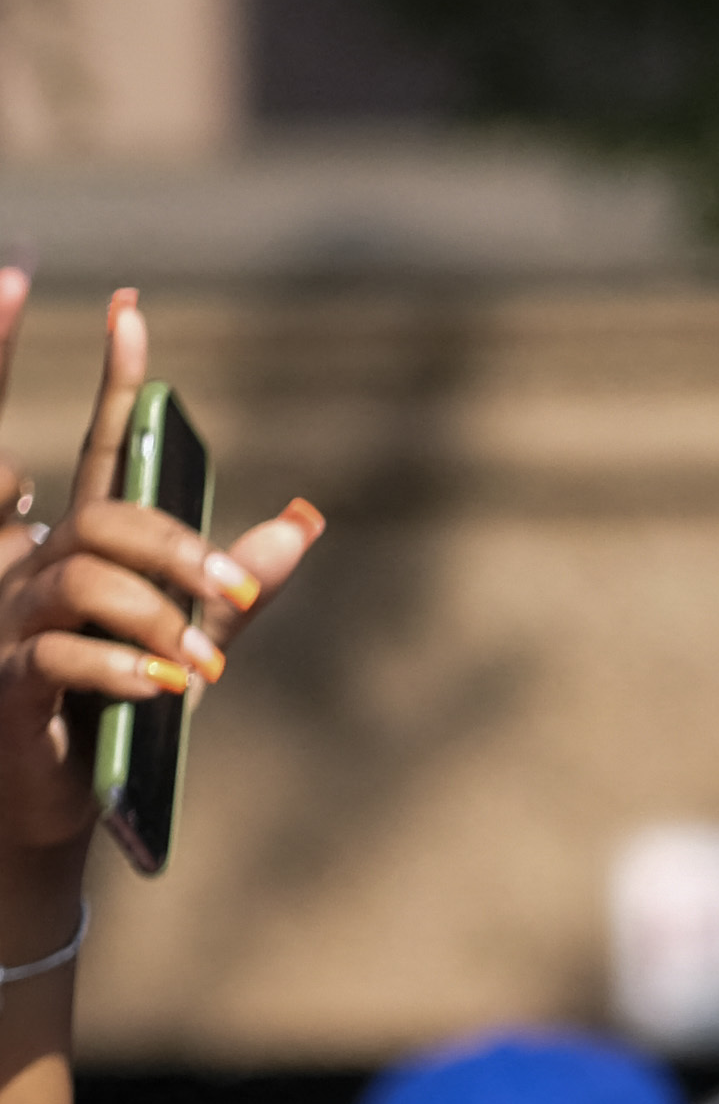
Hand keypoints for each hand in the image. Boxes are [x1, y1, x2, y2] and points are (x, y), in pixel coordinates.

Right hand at [0, 282, 324, 855]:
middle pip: (105, 516)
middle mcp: (36, 565)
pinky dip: (120, 668)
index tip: (130, 308)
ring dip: (158, 616)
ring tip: (205, 665)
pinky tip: (163, 687)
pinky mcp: (12, 679)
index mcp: (81, 545)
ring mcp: (14, 618)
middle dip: (178, 546)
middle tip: (238, 591)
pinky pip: (59, 654)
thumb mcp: (188, 637)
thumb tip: (305, 517)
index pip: (97, 446)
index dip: (108, 378)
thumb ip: (237, 582)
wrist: (55, 794)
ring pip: (83, 578)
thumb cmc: (117, 709)